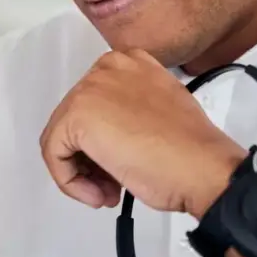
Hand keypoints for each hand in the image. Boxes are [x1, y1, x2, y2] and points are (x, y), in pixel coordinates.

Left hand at [39, 49, 246, 219]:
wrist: (202, 166)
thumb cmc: (190, 149)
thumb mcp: (159, 109)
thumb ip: (131, 108)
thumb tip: (112, 132)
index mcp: (129, 62)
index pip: (96, 104)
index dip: (104, 141)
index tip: (120, 162)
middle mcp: (107, 67)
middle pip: (77, 121)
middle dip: (91, 159)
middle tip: (112, 186)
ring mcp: (90, 89)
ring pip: (62, 137)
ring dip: (83, 172)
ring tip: (109, 194)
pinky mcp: (77, 116)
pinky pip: (54, 153)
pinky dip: (70, 181)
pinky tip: (101, 194)